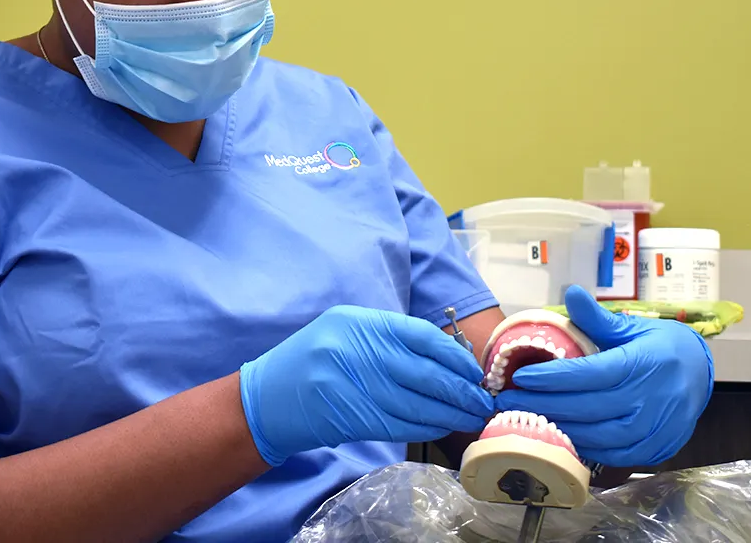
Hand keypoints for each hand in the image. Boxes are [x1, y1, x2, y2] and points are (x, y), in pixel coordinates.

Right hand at [239, 305, 494, 466]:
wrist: (268, 399)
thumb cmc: (311, 359)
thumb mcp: (346, 329)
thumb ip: (388, 337)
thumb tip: (444, 355)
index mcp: (362, 323)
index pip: (423, 336)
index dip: (455, 356)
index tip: (473, 372)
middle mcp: (361, 352)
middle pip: (427, 373)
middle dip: (461, 390)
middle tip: (482, 401)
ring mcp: (357, 387)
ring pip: (419, 404)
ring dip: (451, 413)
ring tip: (471, 416)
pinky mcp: (355, 419)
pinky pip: (403, 425)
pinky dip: (428, 427)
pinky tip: (443, 427)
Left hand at [494, 286, 713, 466]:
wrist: (701, 371)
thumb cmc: (660, 346)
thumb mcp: (631, 326)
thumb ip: (597, 317)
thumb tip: (570, 293)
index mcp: (642, 363)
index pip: (589, 374)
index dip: (552, 378)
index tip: (520, 377)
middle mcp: (651, 398)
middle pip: (588, 409)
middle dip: (544, 405)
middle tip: (509, 401)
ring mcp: (656, 427)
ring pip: (601, 437)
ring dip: (562, 430)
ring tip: (529, 418)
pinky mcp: (658, 447)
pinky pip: (617, 455)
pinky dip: (588, 448)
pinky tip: (563, 436)